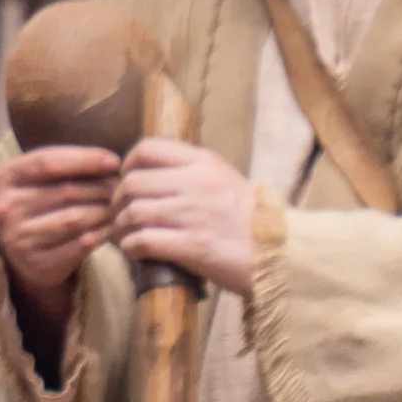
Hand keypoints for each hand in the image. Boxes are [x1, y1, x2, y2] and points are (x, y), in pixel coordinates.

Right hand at [0, 143, 121, 338]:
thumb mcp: (38, 181)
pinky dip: (103, 233)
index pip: (47, 162)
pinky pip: (81, 244)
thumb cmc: (39, 206)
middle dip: (101, 186)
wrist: (22, 256)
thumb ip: (64, 166)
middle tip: (123, 187)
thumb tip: (110, 162)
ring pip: (76, 218)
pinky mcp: (39, 263)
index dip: (85, 159)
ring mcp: (20, 238)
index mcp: (5, 178)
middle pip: (66, 190)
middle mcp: (6, 208)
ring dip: (105, 210)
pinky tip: (114, 226)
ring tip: (121, 205)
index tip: (115, 161)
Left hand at [113, 136, 260, 295]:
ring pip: (133, 212)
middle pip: (132, 182)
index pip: (147, 148)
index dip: (128, 165)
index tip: (127, 181)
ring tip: (124, 236)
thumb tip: (150, 175)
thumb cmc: (253, 220)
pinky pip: (143, 241)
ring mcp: (192, 214)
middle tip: (119, 215)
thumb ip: (190, 173)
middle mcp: (195, 183)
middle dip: (117, 201)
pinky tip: (133, 253)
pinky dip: (130, 248)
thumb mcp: (224, 180)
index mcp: (203, 162)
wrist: (284, 253)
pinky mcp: (192, 246)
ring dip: (120, 227)